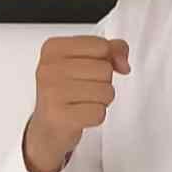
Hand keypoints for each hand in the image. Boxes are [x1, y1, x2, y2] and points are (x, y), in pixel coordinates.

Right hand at [23, 35, 130, 171]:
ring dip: (101, 100)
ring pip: (106, 91)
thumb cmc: (67, 91)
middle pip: (105, 69)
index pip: (101, 45)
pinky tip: (80, 115)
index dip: (105, 60)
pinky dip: (96, 116)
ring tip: (82, 102)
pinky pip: (99, 112)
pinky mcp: (59, 116)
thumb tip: (123, 62)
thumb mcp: (86, 61)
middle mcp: (48, 68)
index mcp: (53, 48)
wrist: (48, 126)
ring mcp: (52, 92)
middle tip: (83, 89)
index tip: (89, 69)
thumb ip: (111, 50)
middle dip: (103, 82)